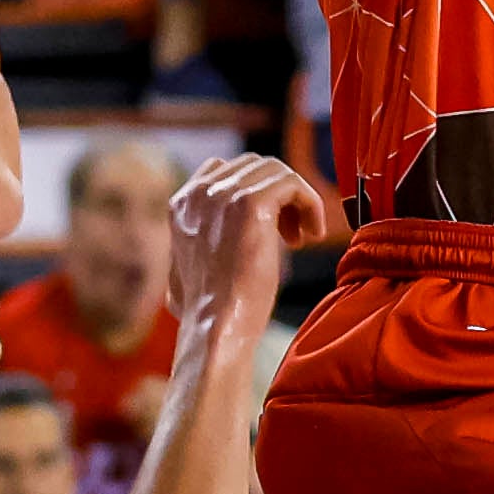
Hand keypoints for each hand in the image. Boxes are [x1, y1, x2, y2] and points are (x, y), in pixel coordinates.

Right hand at [164, 147, 337, 330]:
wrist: (215, 327)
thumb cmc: (206, 311)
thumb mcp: (186, 267)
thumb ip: (198, 242)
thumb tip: (214, 240)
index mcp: (182, 204)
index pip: (225, 169)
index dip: (255, 190)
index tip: (271, 223)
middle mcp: (199, 192)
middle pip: (254, 166)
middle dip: (278, 195)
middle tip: (290, 234)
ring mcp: (223, 195)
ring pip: (275, 171)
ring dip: (295, 199)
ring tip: (300, 237)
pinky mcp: (251, 204)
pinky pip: (293, 184)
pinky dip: (310, 204)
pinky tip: (311, 235)